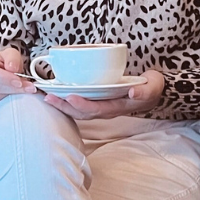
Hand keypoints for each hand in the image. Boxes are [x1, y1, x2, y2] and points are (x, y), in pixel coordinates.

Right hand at [0, 48, 38, 108]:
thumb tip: (13, 68)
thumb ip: (12, 57)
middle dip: (13, 89)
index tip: (19, 82)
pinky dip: (7, 103)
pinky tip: (13, 97)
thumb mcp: (7, 54)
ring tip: (24, 91)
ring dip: (12, 96)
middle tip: (29, 88)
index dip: (4, 78)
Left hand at [41, 69, 165, 119]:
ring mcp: (102, 106)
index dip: (83, 104)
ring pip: (78, 111)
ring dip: (63, 105)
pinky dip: (67, 101)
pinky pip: (80, 104)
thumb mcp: (152, 87)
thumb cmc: (150, 88)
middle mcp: (107, 109)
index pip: (97, 108)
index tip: (70, 97)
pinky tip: (55, 95)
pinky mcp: (98, 100)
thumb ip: (145, 90)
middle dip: (65, 106)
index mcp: (118, 106)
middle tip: (48, 98)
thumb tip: (133, 93)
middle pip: (82, 113)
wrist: (152, 92)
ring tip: (47, 97)